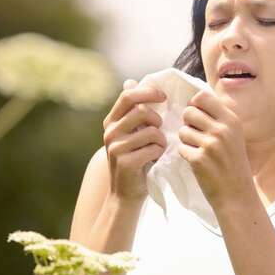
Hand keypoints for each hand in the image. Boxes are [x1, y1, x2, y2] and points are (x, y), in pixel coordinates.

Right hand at [102, 79, 166, 201]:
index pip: (128, 95)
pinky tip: (155, 159)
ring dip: (161, 140)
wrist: (126, 193)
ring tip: (158, 148)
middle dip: (158, 120)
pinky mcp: (126, 162)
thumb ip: (132, 110)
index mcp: (111, 121)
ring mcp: (116, 147)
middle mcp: (110, 132)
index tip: (163, 97)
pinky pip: (154, 148)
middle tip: (160, 131)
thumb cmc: (134, 159)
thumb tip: (130, 81)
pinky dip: (160, 153)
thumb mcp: (130, 133)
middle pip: (142, 111)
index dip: (148, 92)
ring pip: (152, 131)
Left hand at [177, 90, 253, 210]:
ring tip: (199, 150)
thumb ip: (218, 117)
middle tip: (197, 136)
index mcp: (231, 120)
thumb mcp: (234, 135)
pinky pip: (181, 147)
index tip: (198, 117)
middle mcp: (222, 130)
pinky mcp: (198, 159)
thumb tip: (193, 101)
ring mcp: (210, 145)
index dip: (195, 105)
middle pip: (189, 112)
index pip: (202, 97)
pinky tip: (198, 162)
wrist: (237, 194)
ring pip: (183, 130)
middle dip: (188, 123)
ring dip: (186, 140)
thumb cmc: (233, 163)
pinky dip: (186, 154)